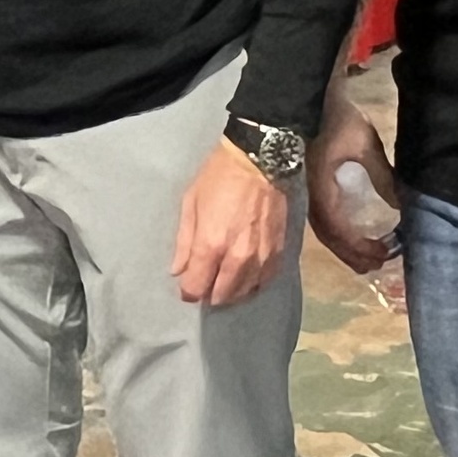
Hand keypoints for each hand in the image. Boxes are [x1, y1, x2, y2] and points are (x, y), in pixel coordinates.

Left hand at [170, 138, 292, 306]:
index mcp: (211, 245)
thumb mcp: (190, 203)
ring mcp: (261, 257)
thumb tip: (178, 271)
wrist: (259, 161)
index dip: (188, 291)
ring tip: (223, 280)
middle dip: (208, 293)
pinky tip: (245, 276)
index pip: (196, 288)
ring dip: (231, 292)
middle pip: (221, 296)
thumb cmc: (218, 178)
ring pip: (244, 293)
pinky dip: (253, 283)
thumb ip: (183, 242)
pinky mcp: (279, 252)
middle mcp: (237, 257)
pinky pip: (265, 281)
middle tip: (204, 281)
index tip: (186, 284)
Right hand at [305, 86, 400, 276]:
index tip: (384, 252)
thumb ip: (382, 175)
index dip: (359, 246)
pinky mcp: (308, 185)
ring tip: (365, 257)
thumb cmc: (334, 118)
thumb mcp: (364, 144)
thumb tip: (400, 205)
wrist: (304, 97)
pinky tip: (348, 234)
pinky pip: (321, 218)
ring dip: (343, 247)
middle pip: (329, 237)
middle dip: (352, 254)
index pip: (338, 229)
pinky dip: (336, 233)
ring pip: (323, 230)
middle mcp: (311, 195)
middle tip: (377, 263)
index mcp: (322, 187)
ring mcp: (307, 191)